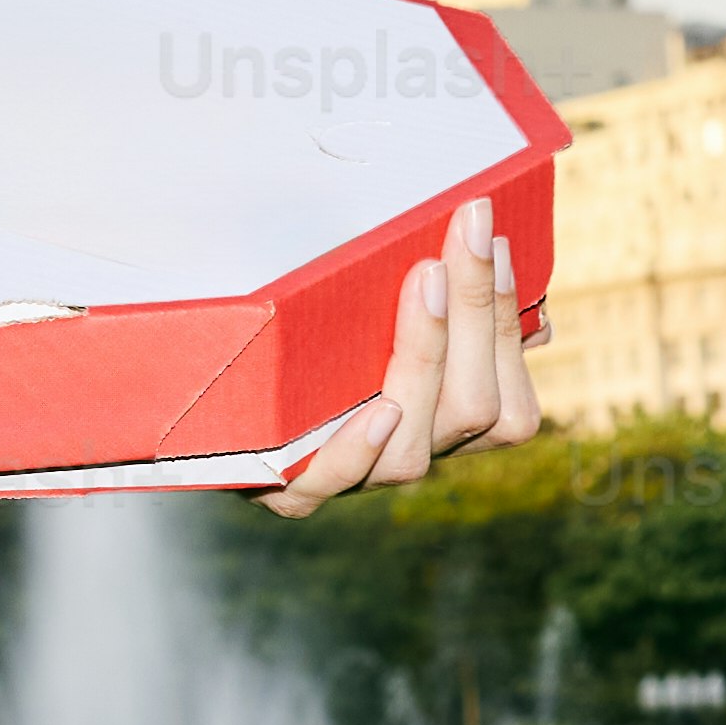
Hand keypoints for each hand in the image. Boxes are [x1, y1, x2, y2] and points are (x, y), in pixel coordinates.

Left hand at [257, 218, 547, 517]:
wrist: (218, 394)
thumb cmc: (306, 337)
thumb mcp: (370, 308)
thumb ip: (432, 290)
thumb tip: (492, 249)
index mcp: (446, 420)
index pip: (507, 393)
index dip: (505, 315)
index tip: (494, 235)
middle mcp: (409, 451)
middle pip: (474, 410)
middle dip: (475, 314)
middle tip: (463, 237)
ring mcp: (354, 476)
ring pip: (412, 449)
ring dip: (425, 359)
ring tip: (426, 284)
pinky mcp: (291, 489)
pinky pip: (330, 480)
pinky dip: (358, 447)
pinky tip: (381, 410)